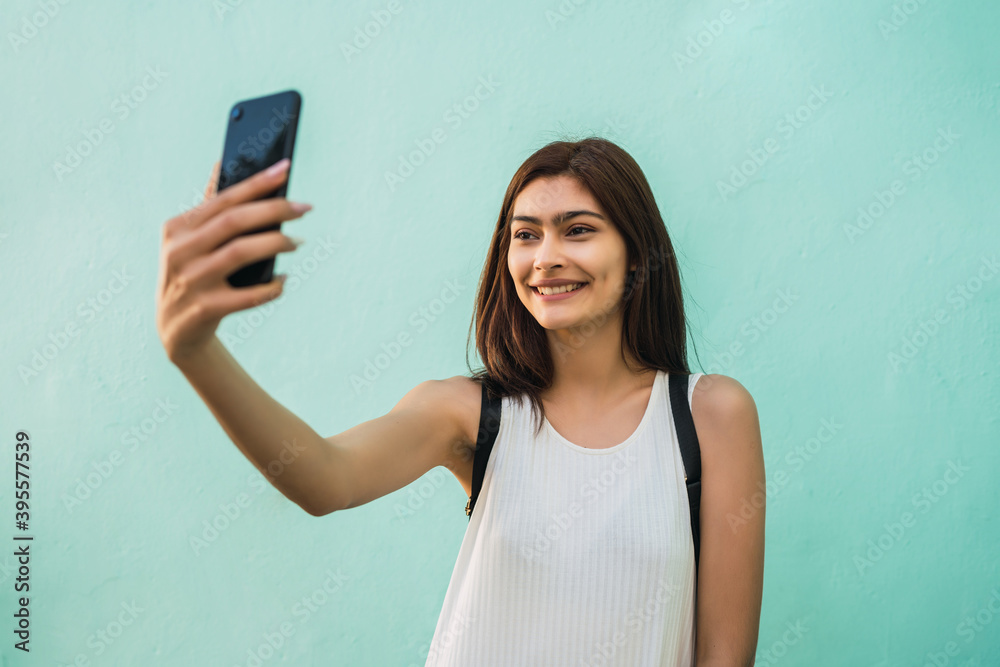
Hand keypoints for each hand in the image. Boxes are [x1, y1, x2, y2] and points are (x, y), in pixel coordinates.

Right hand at [155, 158, 310, 362]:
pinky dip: (272, 286)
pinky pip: (249, 295)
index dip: (257, 183)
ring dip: (276, 244)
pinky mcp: (204, 309)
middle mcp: (179, 251)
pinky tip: (283, 280)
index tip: (286, 169)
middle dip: (274, 210)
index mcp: (176, 228)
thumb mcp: (190, 241)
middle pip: (234, 222)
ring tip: (297, 242)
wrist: (175, 330)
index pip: (224, 198)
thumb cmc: (193, 274)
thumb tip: (221, 164)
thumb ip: (209, 208)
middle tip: (304, 208)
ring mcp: (190, 281)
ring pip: (241, 253)